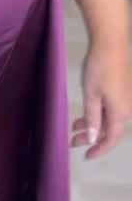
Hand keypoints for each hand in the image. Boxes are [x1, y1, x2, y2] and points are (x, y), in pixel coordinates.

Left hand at [71, 43, 131, 158]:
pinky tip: (85, 112)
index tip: (86, 156)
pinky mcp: (124, 90)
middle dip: (92, 136)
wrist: (111, 44)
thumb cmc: (100, 69)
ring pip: (109, 118)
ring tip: (74, 126)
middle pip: (110, 130)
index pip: (111, 139)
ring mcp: (127, 99)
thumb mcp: (92, 96)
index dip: (99, 150)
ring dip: (93, 124)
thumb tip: (95, 139)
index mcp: (121, 113)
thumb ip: (93, 119)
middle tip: (73, 141)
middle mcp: (128, 109)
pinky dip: (98, 113)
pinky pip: (112, 108)